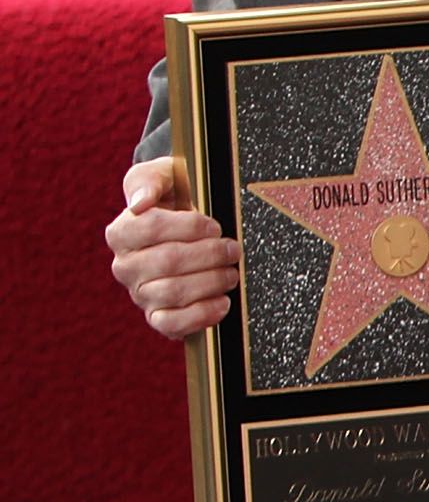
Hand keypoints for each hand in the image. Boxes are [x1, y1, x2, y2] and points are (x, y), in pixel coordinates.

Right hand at [107, 160, 239, 338]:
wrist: (186, 228)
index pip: (151, 228)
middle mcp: (125, 266)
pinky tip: (223, 302)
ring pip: (173, 293)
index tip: (214, 226)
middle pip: (168, 262)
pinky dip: (201, 315)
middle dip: (209, 254)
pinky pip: (172, 324)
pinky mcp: (157, 318)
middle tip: (233, 249)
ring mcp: (140, 294)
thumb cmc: (174, 199)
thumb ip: (148, 181)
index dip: (190, 227)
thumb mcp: (162, 177)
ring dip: (211, 282)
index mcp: (122, 232)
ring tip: (231, 272)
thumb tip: (140, 203)